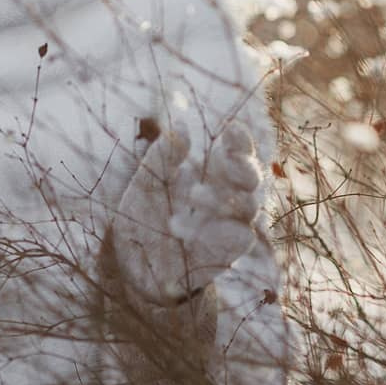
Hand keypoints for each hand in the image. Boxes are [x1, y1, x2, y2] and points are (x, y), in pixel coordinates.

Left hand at [113, 120, 260, 300]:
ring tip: (192, 195)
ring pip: (250, 206)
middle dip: (244, 166)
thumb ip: (163, 155)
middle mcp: (228, 195)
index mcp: (212, 171)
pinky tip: (190, 229)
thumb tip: (182, 125)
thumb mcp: (147, 180)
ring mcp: (231, 223)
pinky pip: (241, 237)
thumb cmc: (143, 213)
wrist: (131, 259)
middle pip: (254, 177)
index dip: (241, 140)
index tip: (231, 129)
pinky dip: (221, 229)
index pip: (238, 151)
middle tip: (224, 159)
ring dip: (223, 197)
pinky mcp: (228, 251)